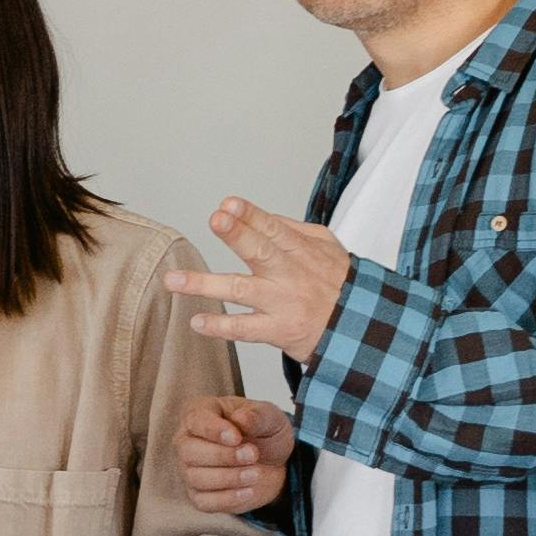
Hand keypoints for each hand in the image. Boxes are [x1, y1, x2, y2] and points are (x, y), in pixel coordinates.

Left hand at [166, 197, 354, 364]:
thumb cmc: (341, 286)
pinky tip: (197, 321)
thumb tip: (258, 216)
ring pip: (241, 290)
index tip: (229, 204)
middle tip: (215, 220)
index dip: (252, 216)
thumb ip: (293, 230)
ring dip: (205, 284)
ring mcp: (282, 303)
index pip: (274, 229)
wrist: (362, 330)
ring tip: (173, 279)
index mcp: (302, 251)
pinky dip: (220, 326)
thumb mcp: (327, 248)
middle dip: (238, 235)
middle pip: (261, 252)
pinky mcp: (279, 331)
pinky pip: (245, 329)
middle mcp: (290, 275)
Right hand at [175, 391, 296, 517]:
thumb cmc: (264, 432)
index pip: (196, 421)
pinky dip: (228, 498)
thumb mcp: (270, 417)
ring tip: (255, 473)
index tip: (237, 437)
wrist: (273, 461)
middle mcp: (186, 441)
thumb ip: (257, 416)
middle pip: (189, 451)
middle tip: (253, 454)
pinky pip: (204, 501)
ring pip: (196, 477)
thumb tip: (241, 418)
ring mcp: (189, 470)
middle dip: (223, 456)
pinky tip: (248, 491)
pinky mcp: (198, 495)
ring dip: (229, 477)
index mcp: (199, 413)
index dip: (214, 430)